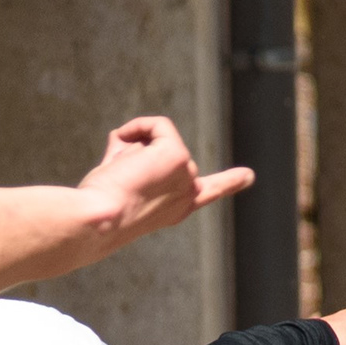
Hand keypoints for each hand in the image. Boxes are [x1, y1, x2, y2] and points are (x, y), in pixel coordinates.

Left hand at [75, 115, 251, 244]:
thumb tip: (130, 135)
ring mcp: (187, 174)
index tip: (248, 176)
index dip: (228, 183)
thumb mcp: (120, 183)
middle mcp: (187, 194)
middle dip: (132, 155)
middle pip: (160, 153)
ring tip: (119, 176)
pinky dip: (136, 128)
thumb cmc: (97, 210)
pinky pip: (158, 124)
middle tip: (114, 182)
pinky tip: (123, 155)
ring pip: (157, 137)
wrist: (97, 220)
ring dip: (130, 147)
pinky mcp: (177, 156)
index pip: (207, 193)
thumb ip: (133, 159)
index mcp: (175, 208)